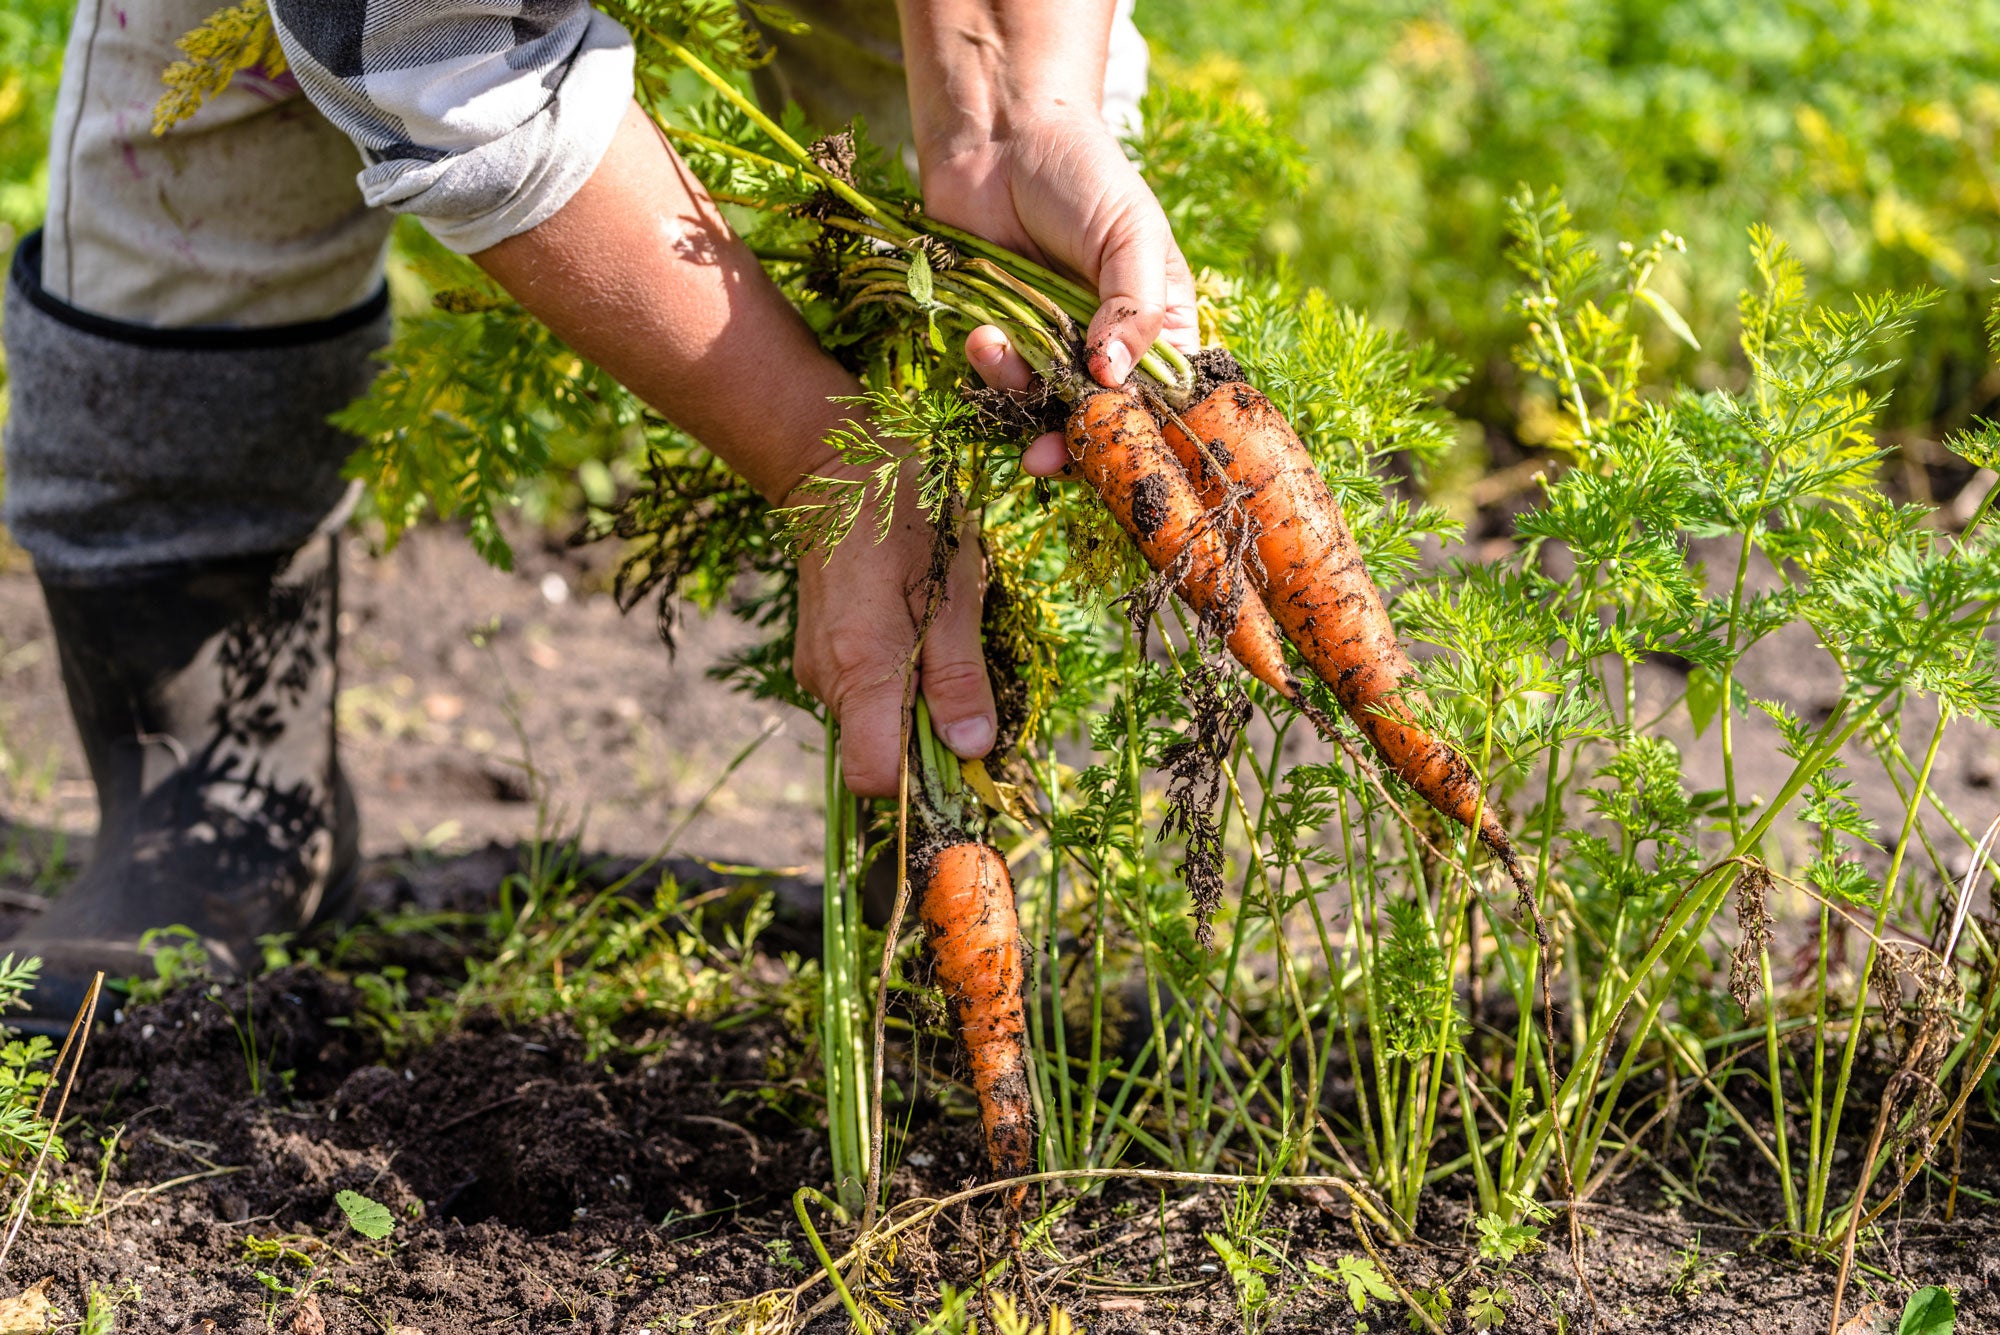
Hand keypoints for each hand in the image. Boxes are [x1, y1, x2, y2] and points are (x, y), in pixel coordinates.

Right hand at [792, 461, 995, 797]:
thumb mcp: (953, 595)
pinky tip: (909, 625)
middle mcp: (825, 681)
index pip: (874, 777)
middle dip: (925, 733)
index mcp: (860, 673)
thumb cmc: (905, 523)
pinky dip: (891, 678)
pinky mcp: (816, 652)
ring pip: (871, 720)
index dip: (920, 778)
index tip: (959, 745)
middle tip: (957, 667)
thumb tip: (972, 749)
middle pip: (877, 751)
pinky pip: (860, 691)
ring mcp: (815, 667)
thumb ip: (959, 679)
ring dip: (911, 698)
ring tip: (933, 632)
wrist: (839, 471)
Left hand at [921, 112, 1198, 476]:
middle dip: (1071, 441)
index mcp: (1161, 326)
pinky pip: (1000, 381)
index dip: (1142, 434)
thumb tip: (1114, 378)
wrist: (998, 137)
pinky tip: (981, 334)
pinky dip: (989, 368)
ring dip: (1017, 394)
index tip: (1115, 449)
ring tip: (996, 348)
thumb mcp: (1130, 232)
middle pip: (1101, 420)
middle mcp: (1110, 346)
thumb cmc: (1082, 172)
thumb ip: (1135, 307)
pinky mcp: (1005, 338)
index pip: (1163, 401)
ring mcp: (1054, 345)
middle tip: (1044, 456)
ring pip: (1044, 408)